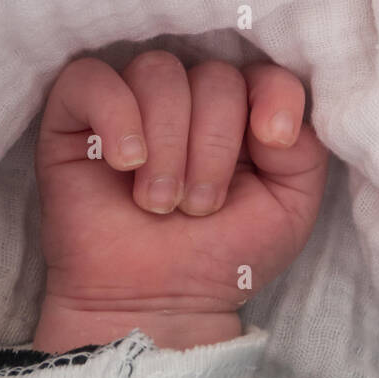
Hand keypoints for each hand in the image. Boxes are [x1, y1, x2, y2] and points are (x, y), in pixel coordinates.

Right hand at [31, 52, 328, 351]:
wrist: (156, 306)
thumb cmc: (222, 255)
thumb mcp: (290, 208)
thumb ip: (304, 151)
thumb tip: (271, 117)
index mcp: (242, 111)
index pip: (266, 71)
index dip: (275, 98)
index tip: (272, 144)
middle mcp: (190, 98)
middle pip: (214, 76)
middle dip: (214, 145)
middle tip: (199, 206)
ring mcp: (132, 102)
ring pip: (158, 71)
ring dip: (168, 142)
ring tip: (160, 202)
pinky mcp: (73, 117)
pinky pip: (90, 78)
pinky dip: (116, 115)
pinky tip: (125, 162)